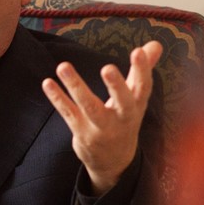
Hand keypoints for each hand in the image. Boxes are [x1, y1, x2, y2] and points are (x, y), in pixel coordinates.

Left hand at [42, 41, 162, 195]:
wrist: (114, 160)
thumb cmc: (124, 119)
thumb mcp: (136, 97)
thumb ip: (142, 69)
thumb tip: (156, 43)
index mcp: (137, 106)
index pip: (143, 87)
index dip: (143, 70)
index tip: (138, 51)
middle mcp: (121, 118)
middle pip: (122, 102)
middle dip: (116, 86)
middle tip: (107, 68)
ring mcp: (101, 128)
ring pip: (89, 107)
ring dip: (75, 87)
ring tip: (62, 66)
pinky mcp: (82, 133)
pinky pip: (69, 113)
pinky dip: (57, 98)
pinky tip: (47, 82)